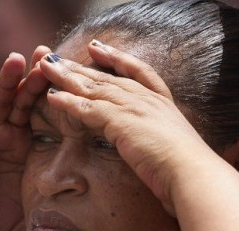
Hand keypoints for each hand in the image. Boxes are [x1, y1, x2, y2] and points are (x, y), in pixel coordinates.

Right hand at [0, 46, 50, 230]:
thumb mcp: (21, 217)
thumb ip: (44, 224)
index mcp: (27, 145)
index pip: (48, 119)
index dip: (62, 103)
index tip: (79, 86)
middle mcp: (9, 129)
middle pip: (28, 100)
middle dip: (40, 80)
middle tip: (53, 59)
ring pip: (1, 96)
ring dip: (9, 77)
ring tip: (20, 60)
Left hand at [39, 41, 208, 214]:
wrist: (193, 175)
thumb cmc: (187, 168)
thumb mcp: (174, 146)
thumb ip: (160, 137)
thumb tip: (153, 143)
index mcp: (162, 102)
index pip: (137, 71)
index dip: (116, 58)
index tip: (98, 48)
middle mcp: (147, 99)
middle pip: (108, 76)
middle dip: (80, 65)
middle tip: (58, 57)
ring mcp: (135, 107)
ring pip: (95, 87)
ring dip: (67, 77)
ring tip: (46, 68)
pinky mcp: (121, 121)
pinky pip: (89, 108)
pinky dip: (69, 102)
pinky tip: (51, 96)